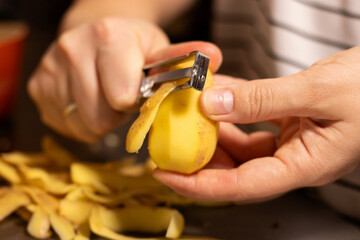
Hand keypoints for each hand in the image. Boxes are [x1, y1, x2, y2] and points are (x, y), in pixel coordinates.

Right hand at [28, 17, 221, 141]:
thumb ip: (184, 57)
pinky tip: (90, 101)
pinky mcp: (38, 87)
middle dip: (117, 114)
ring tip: (106, 97)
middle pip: (100, 116)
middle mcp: (73, 49)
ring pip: (82, 124)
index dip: (134, 103)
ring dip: (100, 119)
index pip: (121, 96)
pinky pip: (65, 124)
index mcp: (108, 37)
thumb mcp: (160, 48)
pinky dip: (82, 120)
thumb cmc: (132, 45)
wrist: (96, 32)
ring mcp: (51, 69)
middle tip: (122, 98)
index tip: (137, 94)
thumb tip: (213, 57)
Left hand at [153, 46, 359, 202]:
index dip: (199, 184)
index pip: (241, 187)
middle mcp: (294, 160)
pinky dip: (232, 111)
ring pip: (241, 146)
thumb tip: (213, 105)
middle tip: (170, 143)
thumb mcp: (317, 91)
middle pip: (235, 170)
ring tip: (189, 115)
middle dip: (200, 158)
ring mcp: (291, 143)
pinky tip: (218, 96)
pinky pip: (252, 123)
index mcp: (304, 166)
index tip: (166, 175)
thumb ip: (263, 99)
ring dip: (214, 131)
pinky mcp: (290, 125)